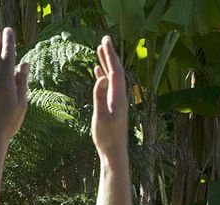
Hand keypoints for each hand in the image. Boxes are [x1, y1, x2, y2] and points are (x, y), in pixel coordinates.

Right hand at [91, 35, 128, 156]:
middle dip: (110, 54)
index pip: (114, 70)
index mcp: (118, 96)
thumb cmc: (106, 136)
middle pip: (116, 70)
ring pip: (113, 76)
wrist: (114, 151)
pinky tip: (98, 71)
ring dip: (107, 62)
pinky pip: (109, 85)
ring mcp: (117, 100)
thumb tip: (101, 77)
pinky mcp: (113, 105)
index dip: (110, 55)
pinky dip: (104, 75)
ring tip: (101, 50)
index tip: (104, 41)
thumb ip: (100, 97)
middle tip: (105, 39)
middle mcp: (120, 95)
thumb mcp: (101, 116)